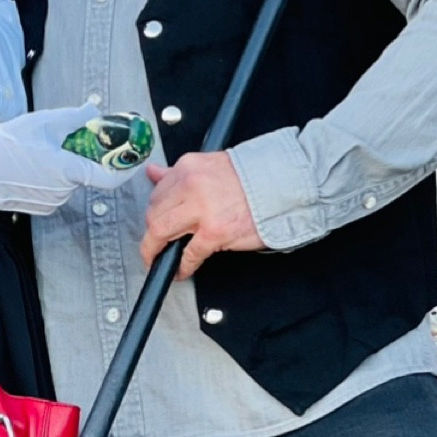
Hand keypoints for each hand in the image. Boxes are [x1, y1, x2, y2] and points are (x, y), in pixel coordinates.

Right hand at [0, 105, 144, 215]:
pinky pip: (57, 187)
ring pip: (71, 178)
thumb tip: (94, 113)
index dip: (125, 166)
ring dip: (65, 163)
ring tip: (40, 148)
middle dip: (84, 154)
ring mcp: (52, 201)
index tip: (133, 155)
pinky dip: (53, 175)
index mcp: (68, 170)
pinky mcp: (41, 206)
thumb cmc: (4, 147)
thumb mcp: (41, 123)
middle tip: (68, 136)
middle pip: (87, 171)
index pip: (110, 177)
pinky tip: (32, 163)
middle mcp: (64, 191)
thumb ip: (74, 119)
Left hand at [140, 152, 263, 277]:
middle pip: (153, 214)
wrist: (284, 186)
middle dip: (152, 234)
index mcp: (189, 167)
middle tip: (155, 246)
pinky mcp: (214, 232)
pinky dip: (182, 266)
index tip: (156, 222)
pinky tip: (182, 270)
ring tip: (160, 260)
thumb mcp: (211, 166)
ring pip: (161, 232)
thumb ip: (181, 173)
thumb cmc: (253, 177)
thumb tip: (154, 173)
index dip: (154, 212)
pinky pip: (188, 253)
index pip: (157, 192)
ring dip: (155, 251)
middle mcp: (191, 185)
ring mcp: (202, 209)